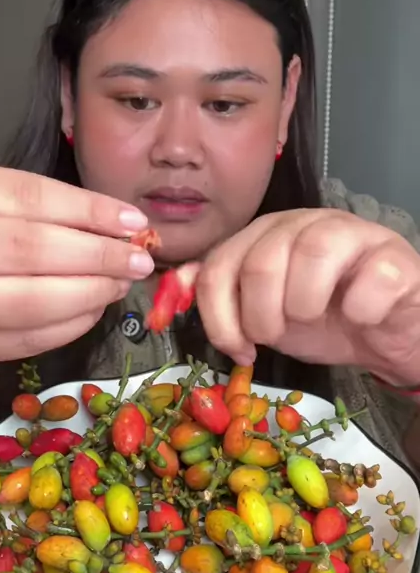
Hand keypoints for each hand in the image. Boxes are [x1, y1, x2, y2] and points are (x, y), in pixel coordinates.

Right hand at [0, 163, 153, 370]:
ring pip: (23, 308)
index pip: (21, 199)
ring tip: (119, 283)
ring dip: (87, 298)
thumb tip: (104, 222)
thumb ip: (17, 204)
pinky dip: (63, 330)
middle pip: (26, 253)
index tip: (131, 221)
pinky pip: (12, 345)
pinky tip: (88, 312)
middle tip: (137, 260)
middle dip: (95, 259)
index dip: (85, 211)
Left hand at [195, 208, 419, 385]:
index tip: (238, 348)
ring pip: (313, 254)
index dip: (218, 314)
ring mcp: (354, 235)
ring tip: (312, 323)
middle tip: (274, 337)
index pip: (219, 264)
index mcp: (267, 235)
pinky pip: (370, 278)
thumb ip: (224, 295)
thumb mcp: (264, 312)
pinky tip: (359, 317)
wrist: (386, 332)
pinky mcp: (394, 257)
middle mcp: (306, 224)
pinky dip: (359, 309)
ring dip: (303, 306)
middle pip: (262, 260)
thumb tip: (178, 283)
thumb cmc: (324, 318)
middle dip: (259, 315)